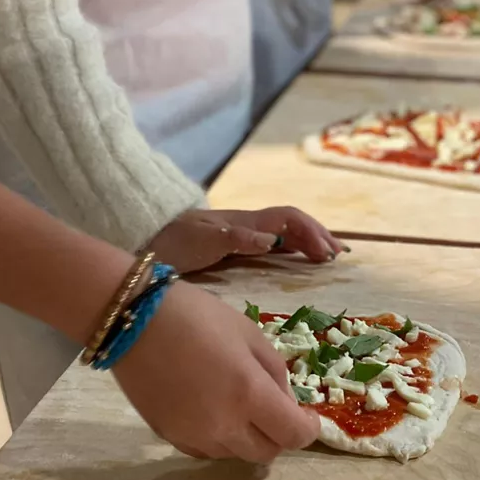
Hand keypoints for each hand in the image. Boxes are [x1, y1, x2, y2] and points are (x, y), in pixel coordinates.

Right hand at [112, 282, 320, 462]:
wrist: (132, 319)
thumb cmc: (196, 315)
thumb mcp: (248, 332)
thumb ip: (273, 370)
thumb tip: (284, 399)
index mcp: (248, 394)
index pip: (292, 435)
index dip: (307, 429)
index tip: (308, 416)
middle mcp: (223, 425)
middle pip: (266, 453)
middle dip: (278, 434)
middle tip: (274, 409)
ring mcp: (193, 435)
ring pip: (235, 454)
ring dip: (247, 436)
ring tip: (238, 404)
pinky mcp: (168, 436)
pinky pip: (206, 450)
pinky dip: (218, 437)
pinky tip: (211, 410)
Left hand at [145, 208, 348, 273]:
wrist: (141, 240)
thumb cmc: (171, 243)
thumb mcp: (203, 243)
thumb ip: (237, 240)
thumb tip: (273, 242)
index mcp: (244, 222)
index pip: (288, 219)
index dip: (311, 233)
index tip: (327, 255)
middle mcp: (246, 224)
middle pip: (291, 223)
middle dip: (317, 235)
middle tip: (338, 256)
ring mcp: (239, 233)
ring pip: (283, 232)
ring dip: (307, 241)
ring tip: (326, 256)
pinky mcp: (231, 245)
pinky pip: (271, 242)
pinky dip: (291, 249)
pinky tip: (295, 260)